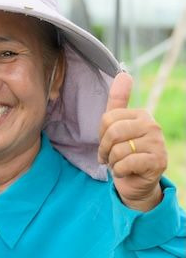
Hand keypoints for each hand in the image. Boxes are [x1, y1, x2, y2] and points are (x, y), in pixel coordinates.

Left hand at [98, 73, 166, 210]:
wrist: (137, 182)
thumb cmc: (125, 153)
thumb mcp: (117, 128)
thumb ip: (117, 102)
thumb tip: (123, 74)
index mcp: (141, 115)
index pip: (108, 119)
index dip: (100, 136)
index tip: (105, 145)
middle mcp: (152, 126)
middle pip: (113, 133)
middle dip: (104, 150)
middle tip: (108, 158)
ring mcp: (157, 144)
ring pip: (118, 150)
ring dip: (113, 162)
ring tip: (120, 164)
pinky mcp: (157, 162)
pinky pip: (126, 163)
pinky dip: (120, 171)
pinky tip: (126, 172)